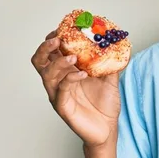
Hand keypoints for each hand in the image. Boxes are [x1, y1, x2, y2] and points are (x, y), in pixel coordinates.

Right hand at [31, 30, 121, 147]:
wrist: (107, 129)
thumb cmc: (105, 105)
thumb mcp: (111, 79)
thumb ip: (111, 62)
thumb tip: (118, 44)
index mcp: (66, 72)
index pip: (51, 52)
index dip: (53, 39)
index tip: (63, 28)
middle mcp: (58, 81)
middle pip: (40, 61)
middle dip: (46, 47)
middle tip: (57, 39)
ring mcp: (58, 94)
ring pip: (47, 75)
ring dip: (59, 62)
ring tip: (74, 56)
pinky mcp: (63, 107)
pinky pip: (61, 91)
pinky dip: (70, 79)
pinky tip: (82, 74)